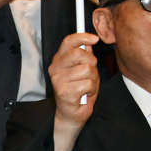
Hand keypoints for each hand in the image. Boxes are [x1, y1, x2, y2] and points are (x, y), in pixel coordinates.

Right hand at [47, 30, 100, 150]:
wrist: (72, 113)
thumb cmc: (79, 90)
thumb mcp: (83, 69)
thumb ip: (84, 55)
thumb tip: (89, 41)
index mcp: (59, 60)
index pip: (68, 42)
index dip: (82, 37)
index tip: (95, 39)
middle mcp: (55, 68)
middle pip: (79, 54)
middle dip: (91, 62)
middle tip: (89, 73)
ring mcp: (58, 80)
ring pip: (87, 69)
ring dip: (93, 79)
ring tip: (87, 86)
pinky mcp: (64, 92)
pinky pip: (87, 84)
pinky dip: (91, 89)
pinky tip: (85, 94)